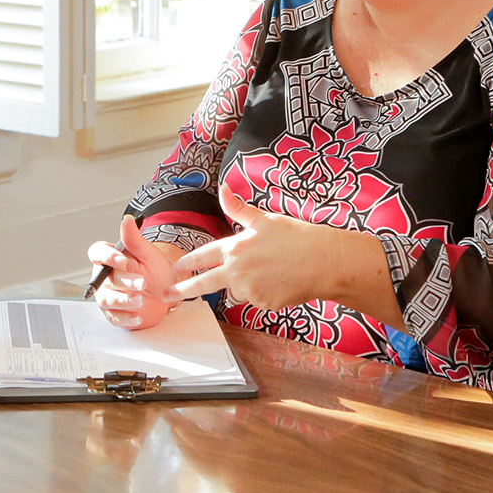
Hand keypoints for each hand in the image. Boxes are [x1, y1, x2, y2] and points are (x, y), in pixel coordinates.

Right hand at [89, 216, 181, 329]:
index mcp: (111, 258)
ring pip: (105, 299)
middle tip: (143, 282)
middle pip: (104, 278)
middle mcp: (106, 278)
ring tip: (140, 300)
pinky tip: (138, 315)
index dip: (107, 257)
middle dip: (124, 281)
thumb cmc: (156, 272)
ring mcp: (109, 295)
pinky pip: (114, 316)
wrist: (166, 294)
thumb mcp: (148, 254)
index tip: (122, 260)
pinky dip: (126, 317)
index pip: (97, 254)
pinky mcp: (115, 313)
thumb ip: (134, 239)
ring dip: (122, 300)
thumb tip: (127, 220)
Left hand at [166, 188, 364, 308]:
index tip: (175, 268)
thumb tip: (223, 188)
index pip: (202, 256)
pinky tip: (280, 281)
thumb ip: (238, 208)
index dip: (187, 262)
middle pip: (203, 283)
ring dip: (243, 285)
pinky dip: (264, 293)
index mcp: (235, 247)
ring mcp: (249, 290)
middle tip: (168, 295)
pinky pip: (256, 300)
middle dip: (183, 290)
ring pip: (237, 291)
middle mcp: (237, 270)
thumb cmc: (296, 236)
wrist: (325, 261)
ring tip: (270, 271)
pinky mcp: (263, 304)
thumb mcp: (265, 218)